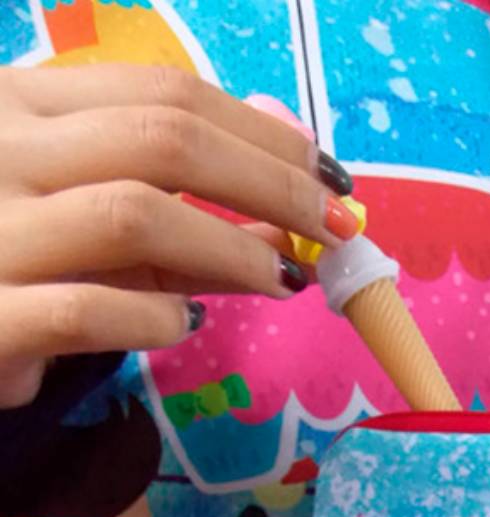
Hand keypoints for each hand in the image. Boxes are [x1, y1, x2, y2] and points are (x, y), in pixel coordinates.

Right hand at [0, 65, 355, 408]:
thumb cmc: (15, 266)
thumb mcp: (96, 227)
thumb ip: (186, 218)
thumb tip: (298, 215)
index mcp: (26, 103)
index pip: (165, 93)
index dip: (263, 131)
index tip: (329, 173)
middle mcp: (3, 148)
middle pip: (164, 139)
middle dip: (270, 180)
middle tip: (334, 223)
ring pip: (133, 215)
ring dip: (231, 247)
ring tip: (283, 277)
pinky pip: (89, 308)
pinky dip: (156, 317)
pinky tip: (188, 326)